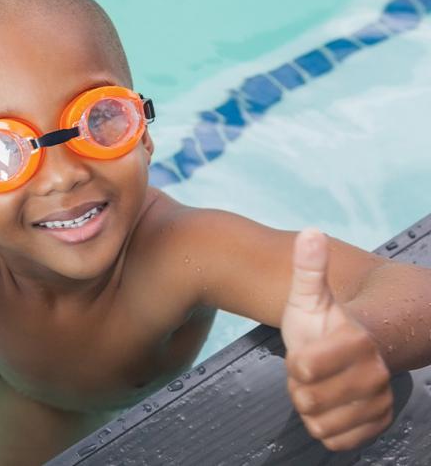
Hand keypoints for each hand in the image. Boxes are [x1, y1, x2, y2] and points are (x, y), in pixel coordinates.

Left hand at [281, 228, 392, 450]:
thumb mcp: (309, 294)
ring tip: (319, 385)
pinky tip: (330, 404)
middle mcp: (375, 375)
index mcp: (357, 342)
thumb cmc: (322, 321)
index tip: (304, 351)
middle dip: (299, 386)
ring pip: (320, 422)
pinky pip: (336, 440)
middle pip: (308, 399)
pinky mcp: (377, 424)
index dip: (294, 363)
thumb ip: (308, 266)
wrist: (349, 348)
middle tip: (309, 371)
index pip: (302, 369)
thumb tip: (310, 231)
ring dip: (310, 406)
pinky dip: (325, 426)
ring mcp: (378, 401)